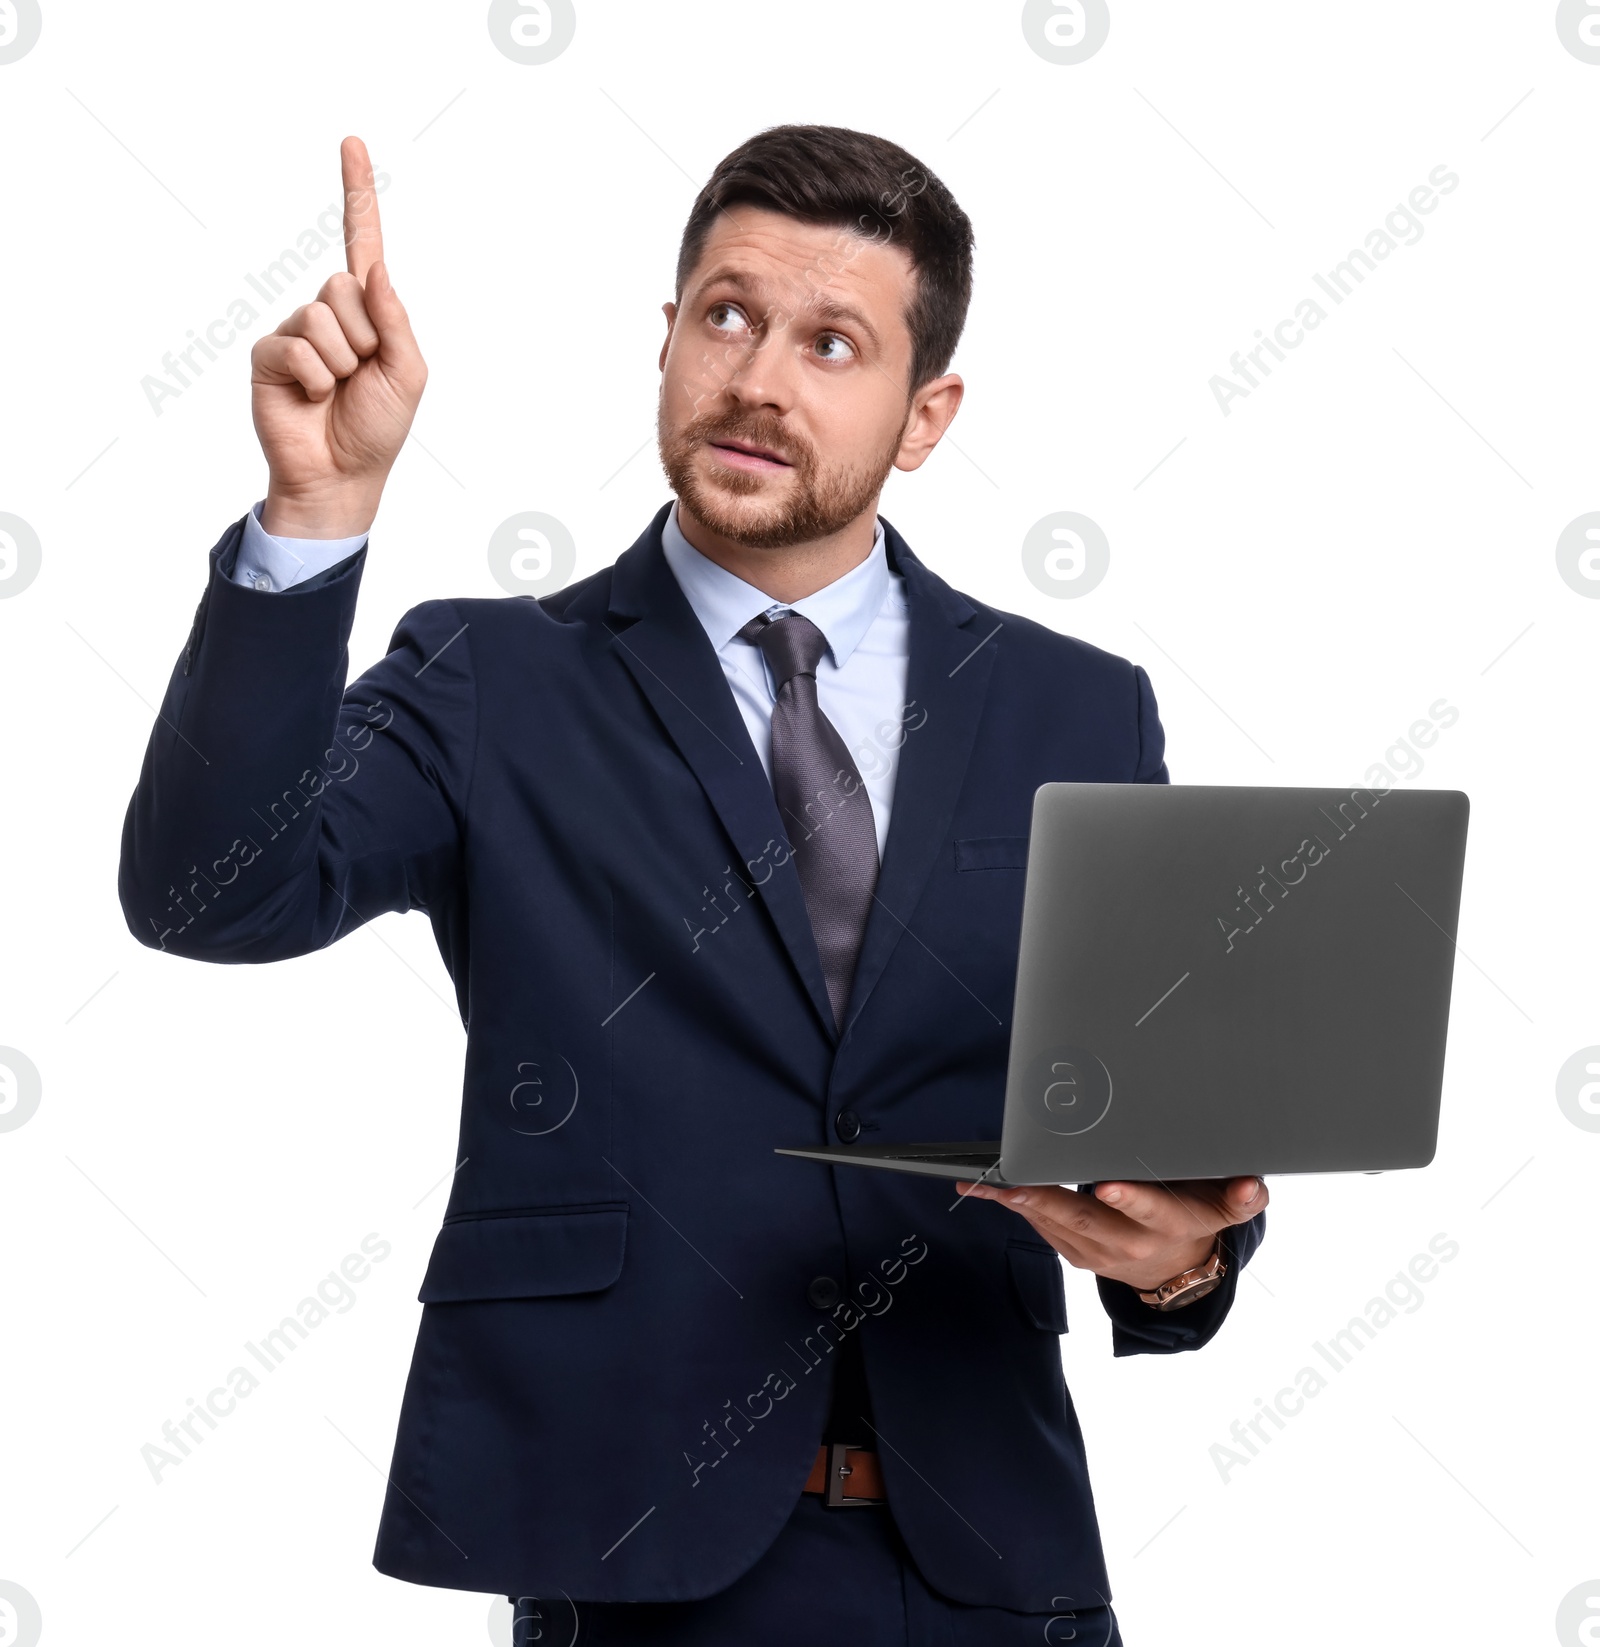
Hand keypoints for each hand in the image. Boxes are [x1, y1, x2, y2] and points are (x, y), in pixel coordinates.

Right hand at [250, 136, 427, 536]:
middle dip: (364, 336)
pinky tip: (312, 398)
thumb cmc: (378, 428)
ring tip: (338, 391)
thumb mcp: (408, 373)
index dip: (357, 194)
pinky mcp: (268, 355)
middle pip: (343, 286)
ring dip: (341, 361)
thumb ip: (397, 320)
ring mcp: (296, 331)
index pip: (361, 242)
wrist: (342, 476)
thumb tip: (376, 269)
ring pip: (321, 316)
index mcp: (368, 312)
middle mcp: (329, 312)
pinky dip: (314, 377)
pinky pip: (295, 345)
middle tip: (361, 374)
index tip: (352, 143)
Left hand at [956, 1174, 1266, 1292]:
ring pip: (1055, 1225)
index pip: (1150, 1212)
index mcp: (1169, 1226)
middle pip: (1086, 1219)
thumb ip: (1240, 1198)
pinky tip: (990, 1188)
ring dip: (1018, 1202)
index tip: (1107, 1185)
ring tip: (983, 1180)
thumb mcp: (1225, 1208)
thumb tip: (1252, 1186)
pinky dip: (1017, 1207)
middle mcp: (1131, 1244)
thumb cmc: (1196, 1218)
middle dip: (1048, 1200)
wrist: (1177, 1272)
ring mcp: (1099, 1253)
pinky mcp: (1076, 1254)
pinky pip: (1043, 1229)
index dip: (1130, 1200)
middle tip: (1015, 1180)